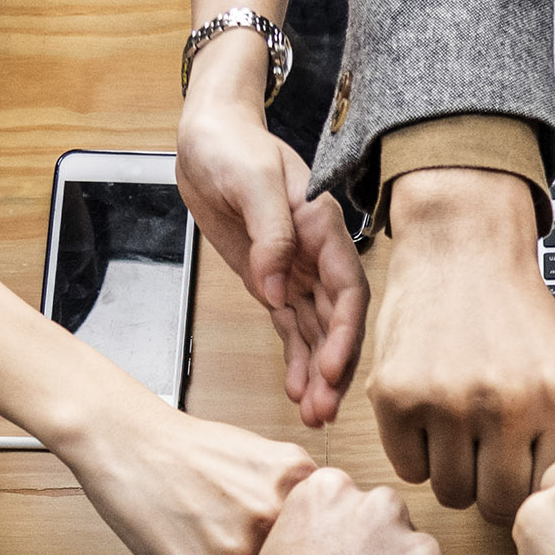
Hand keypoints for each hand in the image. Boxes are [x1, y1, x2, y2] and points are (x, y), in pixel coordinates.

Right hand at [60, 395, 315, 554]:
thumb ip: (302, 498)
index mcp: (297, 482)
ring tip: (203, 532)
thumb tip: (334, 542)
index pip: (321, 541)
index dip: (296, 543)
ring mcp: (237, 550)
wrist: (128, 443)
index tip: (280, 538)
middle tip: (229, 528)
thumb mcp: (267, 457)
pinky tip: (186, 548)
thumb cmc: (192, 451)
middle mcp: (272, 516)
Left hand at [177, 96, 368, 425]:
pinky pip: (292, 331)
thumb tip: (275, 287)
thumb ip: (271, 234)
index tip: (331, 368)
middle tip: (324, 408)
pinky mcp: (275, 285)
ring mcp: (298, 274)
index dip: (344, 333)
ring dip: (317, 376)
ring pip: (316, 334)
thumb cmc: (232, 147)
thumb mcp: (251, 180)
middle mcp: (317, 256)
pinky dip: (297, 363)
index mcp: (322, 228)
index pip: (347, 289)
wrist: (207, 139)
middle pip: (337, 322)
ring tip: (313, 416)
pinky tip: (298, 394)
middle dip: (334, 368)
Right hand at [369, 167, 554, 524]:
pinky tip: (429, 419)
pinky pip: (408, 470)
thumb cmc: (519, 319)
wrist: (464, 248)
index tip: (522, 474)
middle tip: (488, 461)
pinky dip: (417, 454)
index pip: (546, 495)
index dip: (532, 491)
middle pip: (497, 506)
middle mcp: (508, 404)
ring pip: (451, 493)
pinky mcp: (398, 396)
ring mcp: (448, 401)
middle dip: (492, 491)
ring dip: (454, 474)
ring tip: (460, 435)